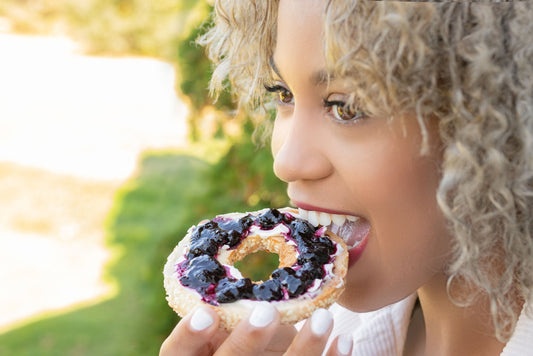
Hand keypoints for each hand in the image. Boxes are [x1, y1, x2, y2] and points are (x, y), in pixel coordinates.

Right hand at [159, 303, 352, 355]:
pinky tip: (345, 338)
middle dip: (246, 342)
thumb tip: (222, 233)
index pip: (176, 355)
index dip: (187, 337)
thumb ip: (226, 301)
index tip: (205, 313)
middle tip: (268, 312)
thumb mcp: (226, 321)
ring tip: (323, 318)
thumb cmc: (240, 337)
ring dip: (304, 348)